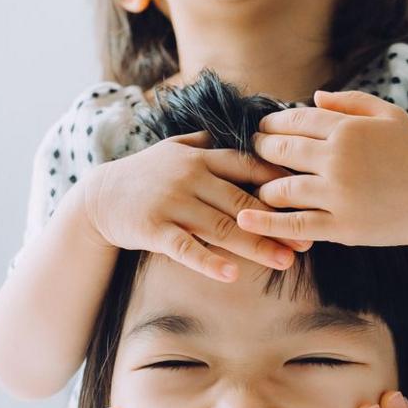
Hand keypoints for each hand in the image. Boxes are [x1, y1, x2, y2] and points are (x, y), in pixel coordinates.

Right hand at [78, 133, 308, 283]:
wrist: (99, 196)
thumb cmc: (146, 174)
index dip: (280, 182)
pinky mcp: (153, 228)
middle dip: (277, 223)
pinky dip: (208, 262)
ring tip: (284, 261)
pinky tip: (231, 275)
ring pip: (220, 227)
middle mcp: (189, 175)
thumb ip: (210, 142)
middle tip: (306, 242)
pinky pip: (185, 248)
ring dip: (255, 246)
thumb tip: (249, 132)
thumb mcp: (175, 148)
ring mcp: (171, 202)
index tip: (309, 198)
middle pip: (242, 202)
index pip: (248, 165)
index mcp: (200, 155)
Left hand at [238, 90, 407, 247]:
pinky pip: (294, 224)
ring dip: (263, 185)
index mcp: (349, 129)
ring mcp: (339, 194)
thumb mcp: (391, 117)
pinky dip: (267, 223)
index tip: (263, 128)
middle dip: (261, 149)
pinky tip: (246, 220)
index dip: (273, 123)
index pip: (297, 120)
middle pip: (282, 150)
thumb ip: (352, 102)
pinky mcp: (342, 227)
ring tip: (260, 184)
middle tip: (253, 151)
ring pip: (282, 188)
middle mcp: (339, 159)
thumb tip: (313, 96)